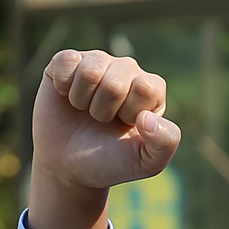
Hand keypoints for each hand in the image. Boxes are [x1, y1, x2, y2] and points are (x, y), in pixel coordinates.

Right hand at [29, 50, 180, 228]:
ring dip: (82, 101)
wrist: (68, 168)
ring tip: (85, 110)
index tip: (124, 125)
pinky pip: (66, 62)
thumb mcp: (146, 163)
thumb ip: (165, 143)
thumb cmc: (109, 162)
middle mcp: (125, 69)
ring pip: (89, 72)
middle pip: (115, 83)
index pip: (145, 87)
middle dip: (103, 111)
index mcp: (149, 88)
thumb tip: (147, 117)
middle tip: (101, 121)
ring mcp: (96, 61)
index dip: (129, 112)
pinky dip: (63, 87)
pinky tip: (67, 97)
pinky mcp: (68, 61)